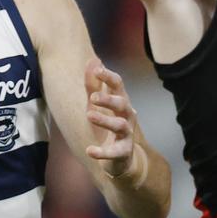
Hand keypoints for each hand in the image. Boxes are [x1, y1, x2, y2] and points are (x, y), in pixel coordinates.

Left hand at [84, 57, 136, 177]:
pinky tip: (90, 151)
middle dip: (109, 99)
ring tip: (89, 115)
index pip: (118, 85)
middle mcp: (127, 116)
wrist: (120, 158)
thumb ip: (93, 84)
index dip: (109, 77)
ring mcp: (127, 134)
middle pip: (122, 103)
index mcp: (120, 101)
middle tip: (92, 97)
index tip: (97, 70)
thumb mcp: (98, 104)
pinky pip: (114, 152)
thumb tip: (94, 60)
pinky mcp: (123, 152)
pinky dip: (102, 152)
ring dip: (105, 120)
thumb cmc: (108, 125)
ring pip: (120, 125)